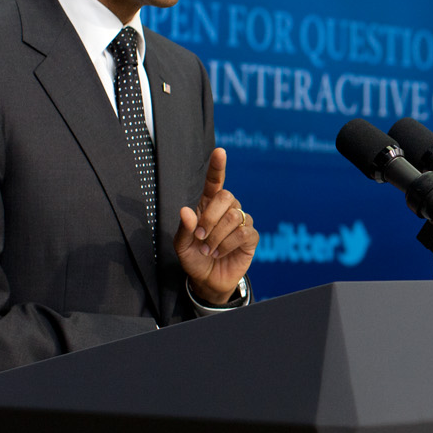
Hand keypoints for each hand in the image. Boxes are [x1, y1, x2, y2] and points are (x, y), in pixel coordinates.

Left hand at [175, 148, 258, 303]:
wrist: (207, 280)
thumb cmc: (194, 258)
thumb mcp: (181, 246)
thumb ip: (183, 228)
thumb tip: (186, 211)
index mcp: (208, 206)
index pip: (215, 182)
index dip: (218, 167)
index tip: (220, 151)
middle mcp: (226, 210)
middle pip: (226, 196)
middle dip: (210, 217)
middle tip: (200, 236)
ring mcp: (241, 222)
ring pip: (234, 216)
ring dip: (216, 236)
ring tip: (209, 249)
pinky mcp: (250, 237)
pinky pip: (243, 232)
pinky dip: (227, 244)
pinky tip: (220, 252)